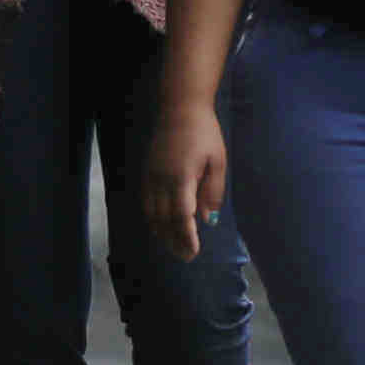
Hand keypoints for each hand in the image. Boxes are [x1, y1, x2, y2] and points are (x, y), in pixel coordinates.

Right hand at [142, 101, 228, 259]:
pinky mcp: (146, 171)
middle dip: (174, 240)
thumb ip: (212, 193)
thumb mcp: (218, 162)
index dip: (185, 237)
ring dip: (161, 232)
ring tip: (174, 246)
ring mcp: (150, 175)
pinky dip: (153, 218)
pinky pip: (146, 201)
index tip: (193, 252)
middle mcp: (161, 179)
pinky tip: (162, 225)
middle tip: (186, 257)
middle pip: (163, 219)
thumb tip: (208, 220)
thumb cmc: (205, 133)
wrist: (179, 107)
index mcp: (181, 177)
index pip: (180, 216)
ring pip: (151, 212)